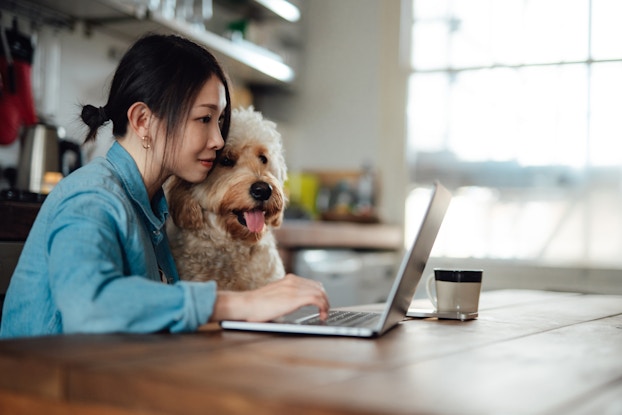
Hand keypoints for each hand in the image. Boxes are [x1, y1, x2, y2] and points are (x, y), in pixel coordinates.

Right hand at [210, 274, 328, 321]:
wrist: (245, 305)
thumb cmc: (255, 306)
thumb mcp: (274, 296)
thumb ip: (284, 297)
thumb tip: (291, 305)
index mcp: (288, 279)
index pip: (312, 283)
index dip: (320, 295)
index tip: (321, 305)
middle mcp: (293, 280)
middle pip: (319, 287)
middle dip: (325, 300)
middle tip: (325, 312)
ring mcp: (294, 288)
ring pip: (320, 293)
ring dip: (326, 304)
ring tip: (324, 315)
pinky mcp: (294, 297)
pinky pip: (317, 299)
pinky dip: (323, 307)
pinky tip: (321, 316)